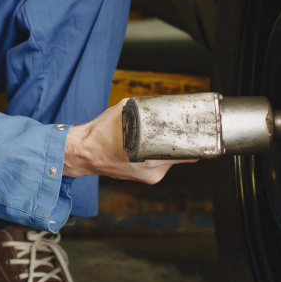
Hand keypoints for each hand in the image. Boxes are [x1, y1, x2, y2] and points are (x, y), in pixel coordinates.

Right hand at [63, 99, 193, 184]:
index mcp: (151, 158)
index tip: (198, 132)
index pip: (186, 154)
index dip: (195, 142)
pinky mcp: (144, 178)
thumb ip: (143, 108)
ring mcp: (149, 177)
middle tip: (184, 129)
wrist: (82, 153)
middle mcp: (153, 171)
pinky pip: (159, 165)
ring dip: (169, 149)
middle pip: (181, 157)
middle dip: (183, 143)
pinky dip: (159, 154)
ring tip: (164, 135)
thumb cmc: (100, 132)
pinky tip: (151, 145)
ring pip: (170, 161)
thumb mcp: (122, 112)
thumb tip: (158, 103)